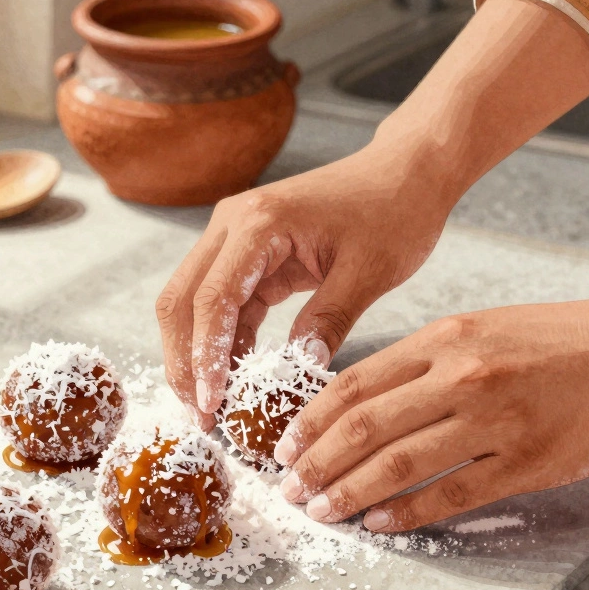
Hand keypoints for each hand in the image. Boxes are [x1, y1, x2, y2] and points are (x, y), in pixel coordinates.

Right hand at [156, 146, 455, 426]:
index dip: (205, 357)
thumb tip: (298, 373)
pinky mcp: (248, 253)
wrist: (406, 172)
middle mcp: (232, 223)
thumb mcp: (369, 272)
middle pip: (182, 300)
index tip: (211, 404)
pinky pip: (222, 304)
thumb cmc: (394, 210)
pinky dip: (223, 343)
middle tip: (200, 417)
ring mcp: (234, 236)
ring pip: (193, 304)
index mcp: (259, 222)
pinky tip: (235, 380)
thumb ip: (329, 320)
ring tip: (211, 408)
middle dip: (184, 362)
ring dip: (196, 356)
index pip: (213, 299)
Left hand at [273, 295, 588, 531]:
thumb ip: (429, 359)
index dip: (312, 420)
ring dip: (351, 492)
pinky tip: (382, 522)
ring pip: (400, 463)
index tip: (285, 446)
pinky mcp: (530, 461)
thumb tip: (369, 397)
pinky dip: (410, 512)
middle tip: (289, 488)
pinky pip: (454, 493)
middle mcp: (464, 375)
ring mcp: (497, 419)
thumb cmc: (568, 338)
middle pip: (366, 425)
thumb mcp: (486, 327)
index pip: (357, 383)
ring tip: (322, 510)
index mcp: (447, 338)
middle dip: (317, 462)